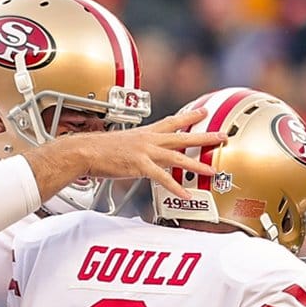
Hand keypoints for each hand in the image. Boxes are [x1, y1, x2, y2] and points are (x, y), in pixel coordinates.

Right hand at [25, 108, 225, 200]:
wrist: (83, 152)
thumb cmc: (98, 151)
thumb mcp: (122, 145)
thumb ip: (136, 151)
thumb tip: (141, 159)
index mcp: (144, 133)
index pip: (172, 122)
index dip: (189, 117)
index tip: (204, 112)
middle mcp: (148, 140)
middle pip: (182, 136)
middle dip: (204, 135)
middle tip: (222, 135)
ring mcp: (145, 152)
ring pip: (177, 156)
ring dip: (197, 163)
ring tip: (212, 170)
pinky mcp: (139, 165)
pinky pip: (162, 178)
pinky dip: (175, 187)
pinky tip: (186, 194)